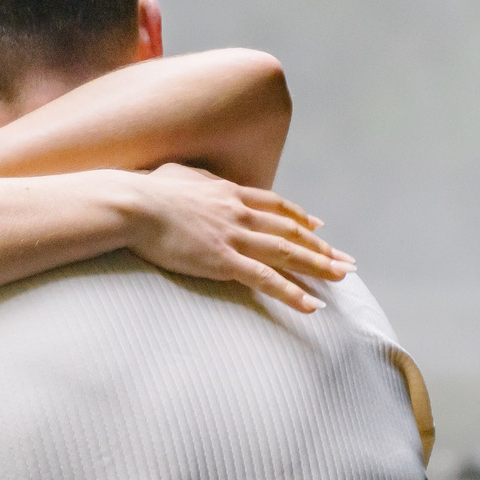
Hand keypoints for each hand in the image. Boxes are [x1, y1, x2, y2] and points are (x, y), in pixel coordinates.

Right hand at [127, 163, 350, 312]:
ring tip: (342, 279)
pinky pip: (267, 279)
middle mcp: (240, 213)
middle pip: (292, 231)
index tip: (319, 227)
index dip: (300, 217)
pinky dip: (292, 293)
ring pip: (288, 253)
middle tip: (346, 261)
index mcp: (230, 192)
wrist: (133, 205)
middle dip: (322, 248)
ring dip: (319, 267)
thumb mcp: (177, 175)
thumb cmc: (146, 190)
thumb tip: (195, 180)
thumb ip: (197, 179)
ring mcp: (234, 237)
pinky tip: (313, 304)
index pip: (276, 205)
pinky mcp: (223, 261)